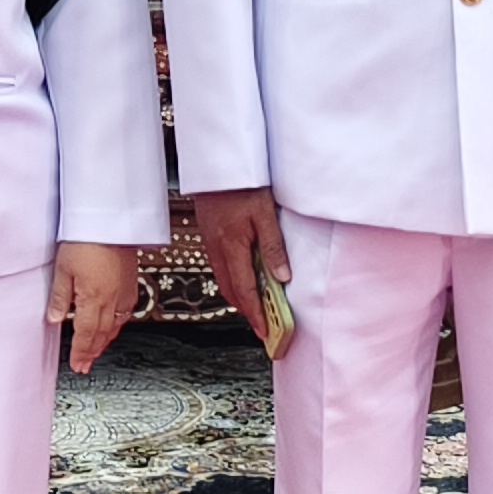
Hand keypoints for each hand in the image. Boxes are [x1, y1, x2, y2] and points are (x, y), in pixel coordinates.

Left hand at [48, 242, 139, 372]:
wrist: (111, 220)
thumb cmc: (86, 238)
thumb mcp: (63, 269)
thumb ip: (59, 297)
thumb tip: (54, 318)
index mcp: (93, 298)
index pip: (85, 334)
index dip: (81, 352)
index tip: (77, 364)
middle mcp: (111, 299)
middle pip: (101, 334)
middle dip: (92, 352)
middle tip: (85, 365)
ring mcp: (123, 292)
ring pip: (115, 326)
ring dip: (105, 341)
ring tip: (96, 351)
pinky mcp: (130, 283)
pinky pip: (126, 313)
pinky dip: (118, 325)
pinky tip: (114, 325)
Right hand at [190, 188, 288, 335]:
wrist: (217, 162)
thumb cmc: (243, 183)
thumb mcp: (265, 213)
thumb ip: (273, 247)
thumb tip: (282, 278)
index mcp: (232, 246)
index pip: (245, 290)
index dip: (255, 314)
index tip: (265, 331)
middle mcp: (218, 249)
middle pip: (231, 291)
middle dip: (247, 311)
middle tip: (263, 326)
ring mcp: (211, 243)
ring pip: (224, 280)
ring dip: (239, 297)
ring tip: (257, 307)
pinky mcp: (210, 235)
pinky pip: (220, 267)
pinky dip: (233, 280)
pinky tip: (244, 279)